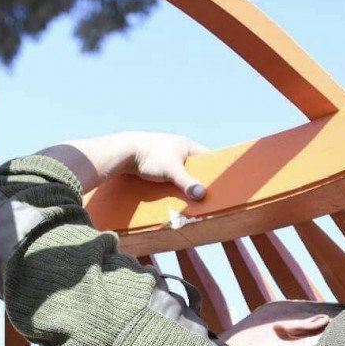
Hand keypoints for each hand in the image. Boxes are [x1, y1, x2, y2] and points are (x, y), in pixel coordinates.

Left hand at [39, 132, 209, 198]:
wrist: (123, 152)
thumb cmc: (148, 158)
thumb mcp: (171, 171)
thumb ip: (186, 183)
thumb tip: (202, 194)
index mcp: (187, 145)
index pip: (208, 158)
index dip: (214, 171)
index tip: (221, 186)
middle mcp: (179, 148)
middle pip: (195, 167)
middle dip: (199, 181)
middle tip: (206, 197)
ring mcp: (167, 155)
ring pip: (182, 172)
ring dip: (185, 184)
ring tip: (190, 200)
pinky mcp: (156, 163)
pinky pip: (170, 175)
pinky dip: (173, 184)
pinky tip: (172, 196)